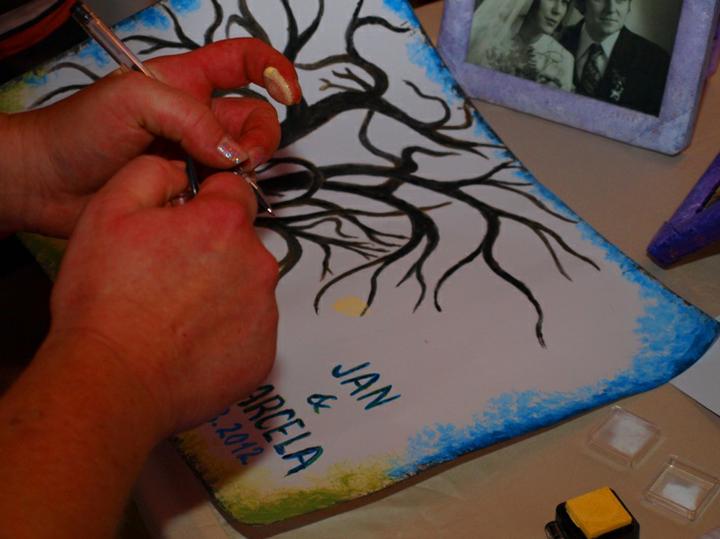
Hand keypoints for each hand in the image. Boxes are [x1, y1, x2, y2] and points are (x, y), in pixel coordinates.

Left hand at [0, 38, 300, 236]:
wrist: (48, 185)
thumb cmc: (76, 131)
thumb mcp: (132, 99)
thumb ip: (189, 116)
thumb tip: (232, 149)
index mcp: (185, 82)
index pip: (242, 61)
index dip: (273, 69)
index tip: (288, 92)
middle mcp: (197, 118)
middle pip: (255, 118)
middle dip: (260, 137)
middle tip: (239, 159)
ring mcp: (195, 156)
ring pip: (244, 159)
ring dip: (243, 171)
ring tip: (215, 180)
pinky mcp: (191, 190)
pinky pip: (225, 193)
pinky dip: (225, 198)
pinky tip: (205, 199)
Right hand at [47, 155, 278, 433]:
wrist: (112, 380)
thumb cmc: (106, 302)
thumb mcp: (110, 210)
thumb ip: (154, 172)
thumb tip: (183, 170)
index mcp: (225, 224)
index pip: (235, 190)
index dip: (205, 201)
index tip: (185, 220)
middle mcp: (257, 264)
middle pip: (242, 240)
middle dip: (212, 248)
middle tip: (168, 274)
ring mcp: (265, 313)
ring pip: (247, 284)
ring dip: (222, 290)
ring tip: (175, 312)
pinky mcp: (263, 354)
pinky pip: (250, 328)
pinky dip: (227, 330)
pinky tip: (190, 340)